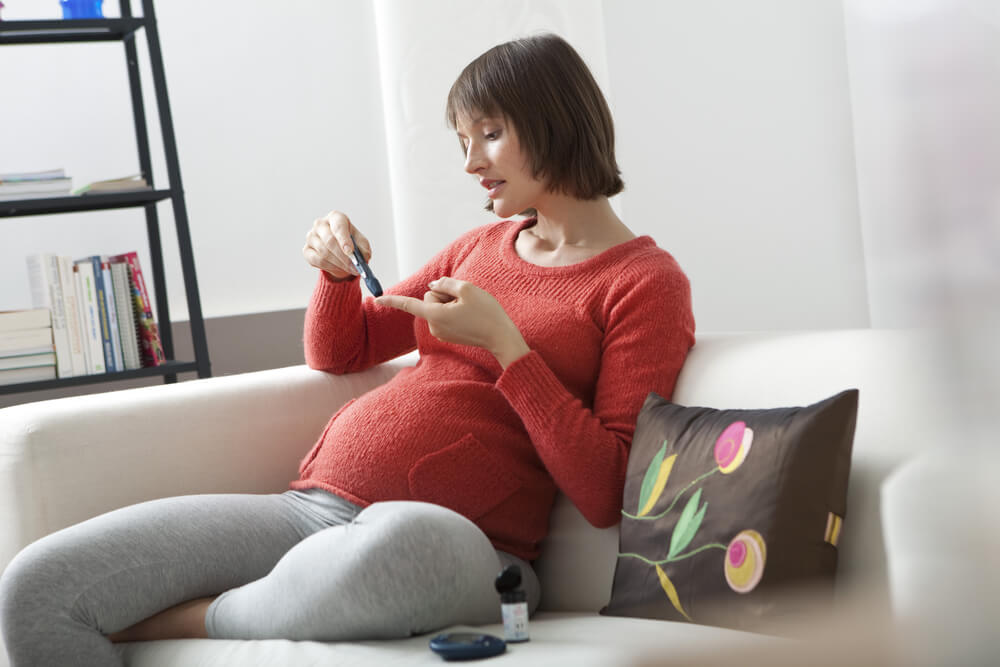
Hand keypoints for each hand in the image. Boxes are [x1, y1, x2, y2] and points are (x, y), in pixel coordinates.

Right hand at [302, 210, 372, 279]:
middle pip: (329, 240)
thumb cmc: (350, 242)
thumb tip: (364, 258)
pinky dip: (330, 267)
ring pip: (324, 252)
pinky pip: (317, 260)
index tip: (350, 251)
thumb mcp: (361, 243)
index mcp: (336, 217)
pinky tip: (339, 268)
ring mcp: (311, 236)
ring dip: (339, 263)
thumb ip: (364, 248)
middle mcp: (320, 224)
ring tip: (350, 269)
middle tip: (354, 267)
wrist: (339, 251)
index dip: (344, 239)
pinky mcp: (306, 250)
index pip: (338, 226)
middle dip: (343, 256)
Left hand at [375, 277, 529, 367]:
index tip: (376, 299)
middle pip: (430, 297)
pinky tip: (469, 316)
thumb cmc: (486, 313)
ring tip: (469, 311)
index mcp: (435, 315)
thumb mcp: (467, 289)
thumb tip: (433, 286)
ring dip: (451, 303)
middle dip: (444, 294)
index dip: (392, 300)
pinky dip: (454, 311)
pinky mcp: (447, 335)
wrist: (501, 338)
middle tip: (464, 302)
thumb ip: (446, 283)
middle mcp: (434, 326)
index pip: (409, 304)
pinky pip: (444, 314)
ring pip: (438, 306)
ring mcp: (440, 332)